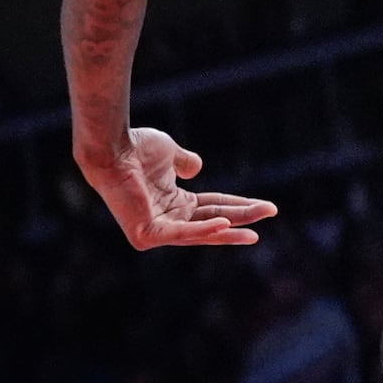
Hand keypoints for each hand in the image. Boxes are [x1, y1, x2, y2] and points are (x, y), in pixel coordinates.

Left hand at [80, 126, 277, 249]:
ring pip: (201, 232)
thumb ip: (185, 161)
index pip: (213, 208)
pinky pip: (181, 234)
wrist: (112, 148)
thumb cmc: (135, 147)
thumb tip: (197, 168)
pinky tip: (226, 225)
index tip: (265, 205)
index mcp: (172, 204)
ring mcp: (156, 229)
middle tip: (270, 212)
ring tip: (255, 231)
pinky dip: (204, 231)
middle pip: (213, 221)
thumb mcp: (169, 153)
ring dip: (230, 231)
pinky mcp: (147, 234)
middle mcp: (167, 219)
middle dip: (242, 218)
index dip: (238, 205)